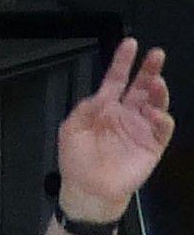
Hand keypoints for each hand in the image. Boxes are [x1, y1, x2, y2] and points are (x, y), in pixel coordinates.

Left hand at [53, 39, 171, 225]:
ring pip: (155, 103)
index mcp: (105, 107)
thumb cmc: (77, 160)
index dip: (123, 62)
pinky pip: (162, 128)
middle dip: (149, 69)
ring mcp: (141, 127)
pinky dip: (162, 118)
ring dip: (158, 91)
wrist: (88, 190)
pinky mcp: (152, 144)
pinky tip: (157, 112)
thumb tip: (99, 94)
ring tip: (156, 82)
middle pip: (141, 86)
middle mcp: (126, 113)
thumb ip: (83, 109)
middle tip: (156, 54)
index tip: (130, 43)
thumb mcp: (71, 130)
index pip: (116, 79)